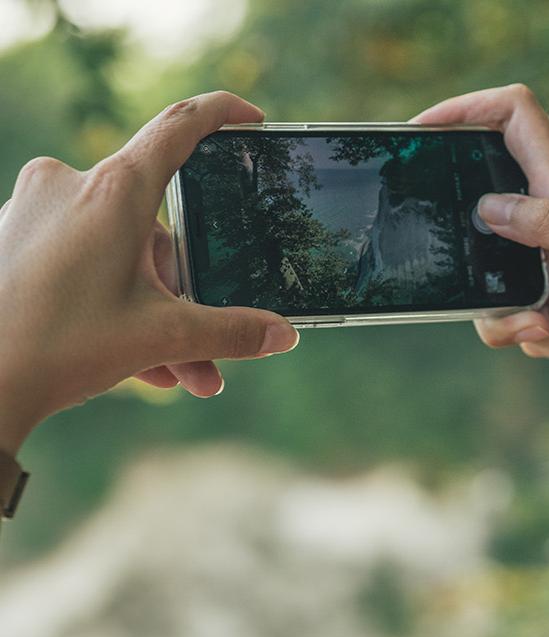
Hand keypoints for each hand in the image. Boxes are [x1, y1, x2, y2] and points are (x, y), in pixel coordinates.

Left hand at [0, 91, 298, 455]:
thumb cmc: (59, 347)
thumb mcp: (162, 337)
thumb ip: (231, 332)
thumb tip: (284, 336)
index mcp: (114, 192)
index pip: (179, 127)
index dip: (221, 115)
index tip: (250, 121)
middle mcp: (72, 186)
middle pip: (156, 232)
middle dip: (187, 297)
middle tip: (206, 352)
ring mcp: (38, 211)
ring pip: (122, 257)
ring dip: (154, 315)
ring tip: (173, 372)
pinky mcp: (18, 238)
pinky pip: (87, 263)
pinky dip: (116, 306)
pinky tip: (135, 361)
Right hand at [413, 85, 548, 383]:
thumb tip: (488, 207)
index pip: (513, 119)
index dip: (467, 110)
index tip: (425, 131)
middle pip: (482, 225)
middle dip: (482, 275)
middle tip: (511, 301)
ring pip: (497, 289)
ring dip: (521, 320)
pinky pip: (520, 319)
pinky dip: (545, 337)